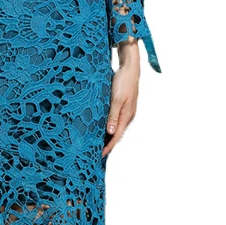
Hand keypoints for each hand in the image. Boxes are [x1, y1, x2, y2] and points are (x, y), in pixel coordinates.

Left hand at [102, 41, 139, 157]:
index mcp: (126, 116)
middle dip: (107, 144)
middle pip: (116, 134)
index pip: (116, 136)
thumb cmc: (123, 82)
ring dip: (107, 135)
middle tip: (95, 152)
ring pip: (115, 127)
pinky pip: (115, 120)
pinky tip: (101, 126)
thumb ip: (113, 115)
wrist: (130, 68)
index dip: (108, 146)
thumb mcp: (117, 99)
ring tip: (97, 143)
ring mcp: (126, 111)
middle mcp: (127, 116)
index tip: (100, 155)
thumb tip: (110, 133)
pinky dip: (108, 126)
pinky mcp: (123, 106)